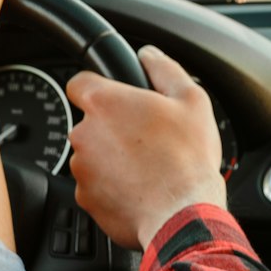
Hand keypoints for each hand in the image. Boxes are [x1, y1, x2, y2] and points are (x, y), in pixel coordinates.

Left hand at [66, 46, 227, 249]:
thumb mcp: (191, 101)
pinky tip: (140, 187)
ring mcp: (81, 169)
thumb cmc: (187, 160)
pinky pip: (95, 185)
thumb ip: (164, 69)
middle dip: (112, 128)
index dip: (99, 88)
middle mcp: (83, 134)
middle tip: (145, 137)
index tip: (117, 100)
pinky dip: (112, 186)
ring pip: (92, 155)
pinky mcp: (85, 199)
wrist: (182, 215)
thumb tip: (149, 55)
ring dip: (112, 158)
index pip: (79, 82)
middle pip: (89, 122)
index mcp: (104, 102)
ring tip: (146, 166)